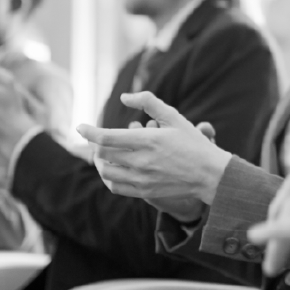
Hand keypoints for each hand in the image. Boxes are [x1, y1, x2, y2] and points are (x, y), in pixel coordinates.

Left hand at [79, 91, 231, 208]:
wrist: (209, 174)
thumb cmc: (192, 142)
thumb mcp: (174, 116)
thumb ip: (148, 102)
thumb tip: (124, 97)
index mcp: (148, 140)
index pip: (106, 137)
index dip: (89, 131)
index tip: (81, 126)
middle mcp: (142, 161)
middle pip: (103, 154)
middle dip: (94, 144)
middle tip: (96, 138)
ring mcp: (142, 178)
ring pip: (106, 172)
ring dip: (99, 162)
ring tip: (102, 154)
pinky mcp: (145, 192)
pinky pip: (115, 187)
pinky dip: (108, 177)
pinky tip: (112, 169)